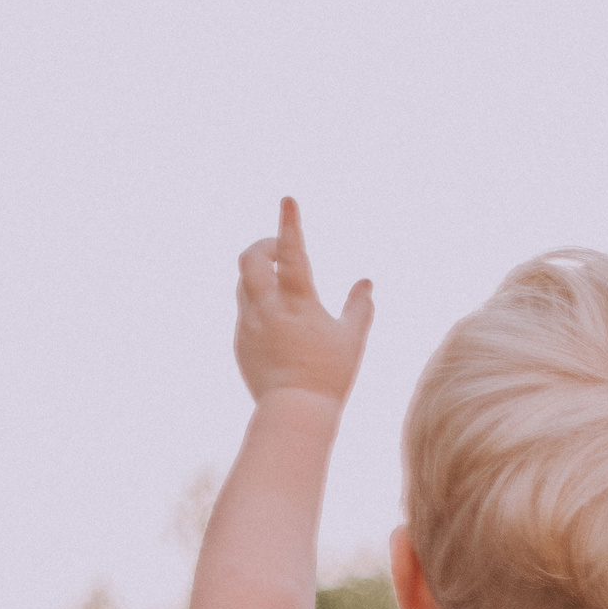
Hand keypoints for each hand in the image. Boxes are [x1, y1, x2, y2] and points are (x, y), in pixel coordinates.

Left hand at [234, 197, 373, 408]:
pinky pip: (245, 311)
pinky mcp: (241, 340)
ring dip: (260, 273)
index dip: (290, 222)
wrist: (294, 410)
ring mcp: (249, 323)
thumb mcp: (352, 339)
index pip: (293, 251)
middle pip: (251, 258)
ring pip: (244, 283)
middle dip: (263, 246)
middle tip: (279, 250)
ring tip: (280, 284)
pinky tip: (277, 322)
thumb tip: (366, 281)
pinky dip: (258, 304)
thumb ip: (361, 307)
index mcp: (298, 302)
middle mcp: (268, 307)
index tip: (287, 199)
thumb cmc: (330, 375)